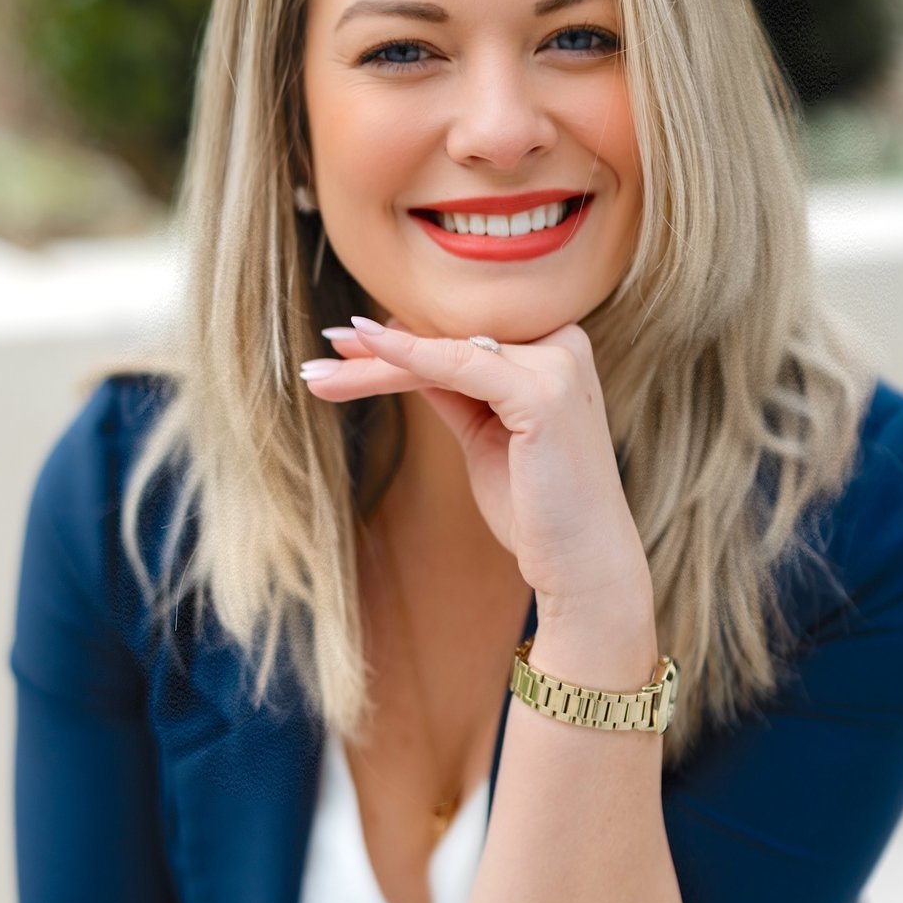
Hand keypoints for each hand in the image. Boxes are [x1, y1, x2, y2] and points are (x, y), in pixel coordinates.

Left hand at [300, 317, 647, 612]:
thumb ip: (456, 389)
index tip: (345, 346)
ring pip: (447, 351)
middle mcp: (564, 344)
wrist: (583, 566)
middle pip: (452, 338)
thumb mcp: (487, 434)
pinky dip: (410, 357)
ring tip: (319, 374)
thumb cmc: (538, 508)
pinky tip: (368, 350)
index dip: (402, 339)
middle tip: (319, 356)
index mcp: (557, 349)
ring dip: (376, 362)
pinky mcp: (544, 391)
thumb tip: (403, 355)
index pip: (464, 336)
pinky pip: (459, 364)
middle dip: (379, 350)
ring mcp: (558, 364)